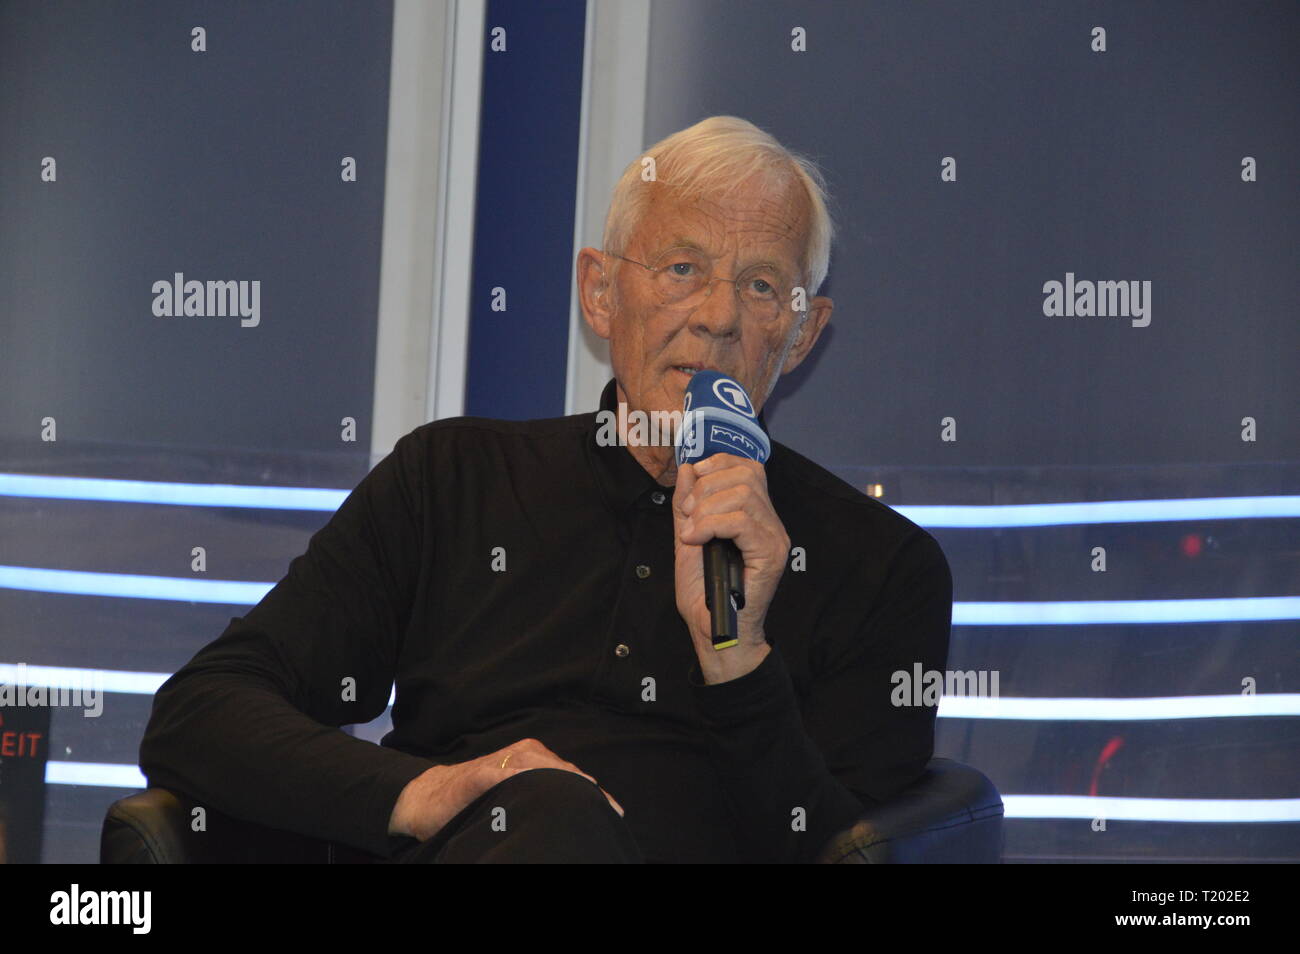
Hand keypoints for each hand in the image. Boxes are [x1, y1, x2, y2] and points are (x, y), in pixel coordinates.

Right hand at [388, 737, 623, 841]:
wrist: (425, 800)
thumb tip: (571, 819)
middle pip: (563, 771)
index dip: (593, 793)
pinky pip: (510, 774)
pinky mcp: (482, 773)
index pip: (570, 775)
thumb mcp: (511, 797)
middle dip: (587, 790)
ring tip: (586, 799)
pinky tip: (542, 790)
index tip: (615, 811)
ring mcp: (502, 762)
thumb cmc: (473, 801)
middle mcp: (523, 754)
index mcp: (533, 759)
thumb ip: (537, 799)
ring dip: (565, 783)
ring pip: (543, 769)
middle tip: (609, 810)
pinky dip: (527, 781)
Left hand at [673, 453, 787, 682]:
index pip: (748, 467)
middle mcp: (771, 522)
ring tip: (691, 532)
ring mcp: (774, 537)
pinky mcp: (771, 554)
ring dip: (706, 509)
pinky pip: (741, 522)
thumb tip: (690, 468)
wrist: (714, 629)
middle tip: (688, 515)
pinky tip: (696, 539)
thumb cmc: (704, 591)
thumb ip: (689, 504)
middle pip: (747, 474)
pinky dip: (711, 525)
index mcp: (755, 515)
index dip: (717, 465)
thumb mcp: (688, 537)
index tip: (692, 486)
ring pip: (743, 494)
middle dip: (707, 487)